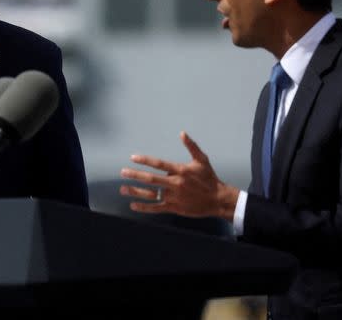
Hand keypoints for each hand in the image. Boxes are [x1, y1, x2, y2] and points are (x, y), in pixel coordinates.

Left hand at [119, 131, 238, 219]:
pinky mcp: (175, 208)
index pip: (158, 163)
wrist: (218, 200)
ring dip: (135, 191)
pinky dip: (144, 207)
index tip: (133, 158)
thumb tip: (182, 133)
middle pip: (151, 179)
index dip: (144, 160)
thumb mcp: (202, 160)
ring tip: (123, 189)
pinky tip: (133, 205)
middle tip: (122, 172)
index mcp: (181, 170)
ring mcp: (174, 197)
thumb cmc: (209, 178)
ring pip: (151, 194)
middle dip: (135, 175)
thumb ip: (191, 146)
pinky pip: (156, 207)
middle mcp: (175, 183)